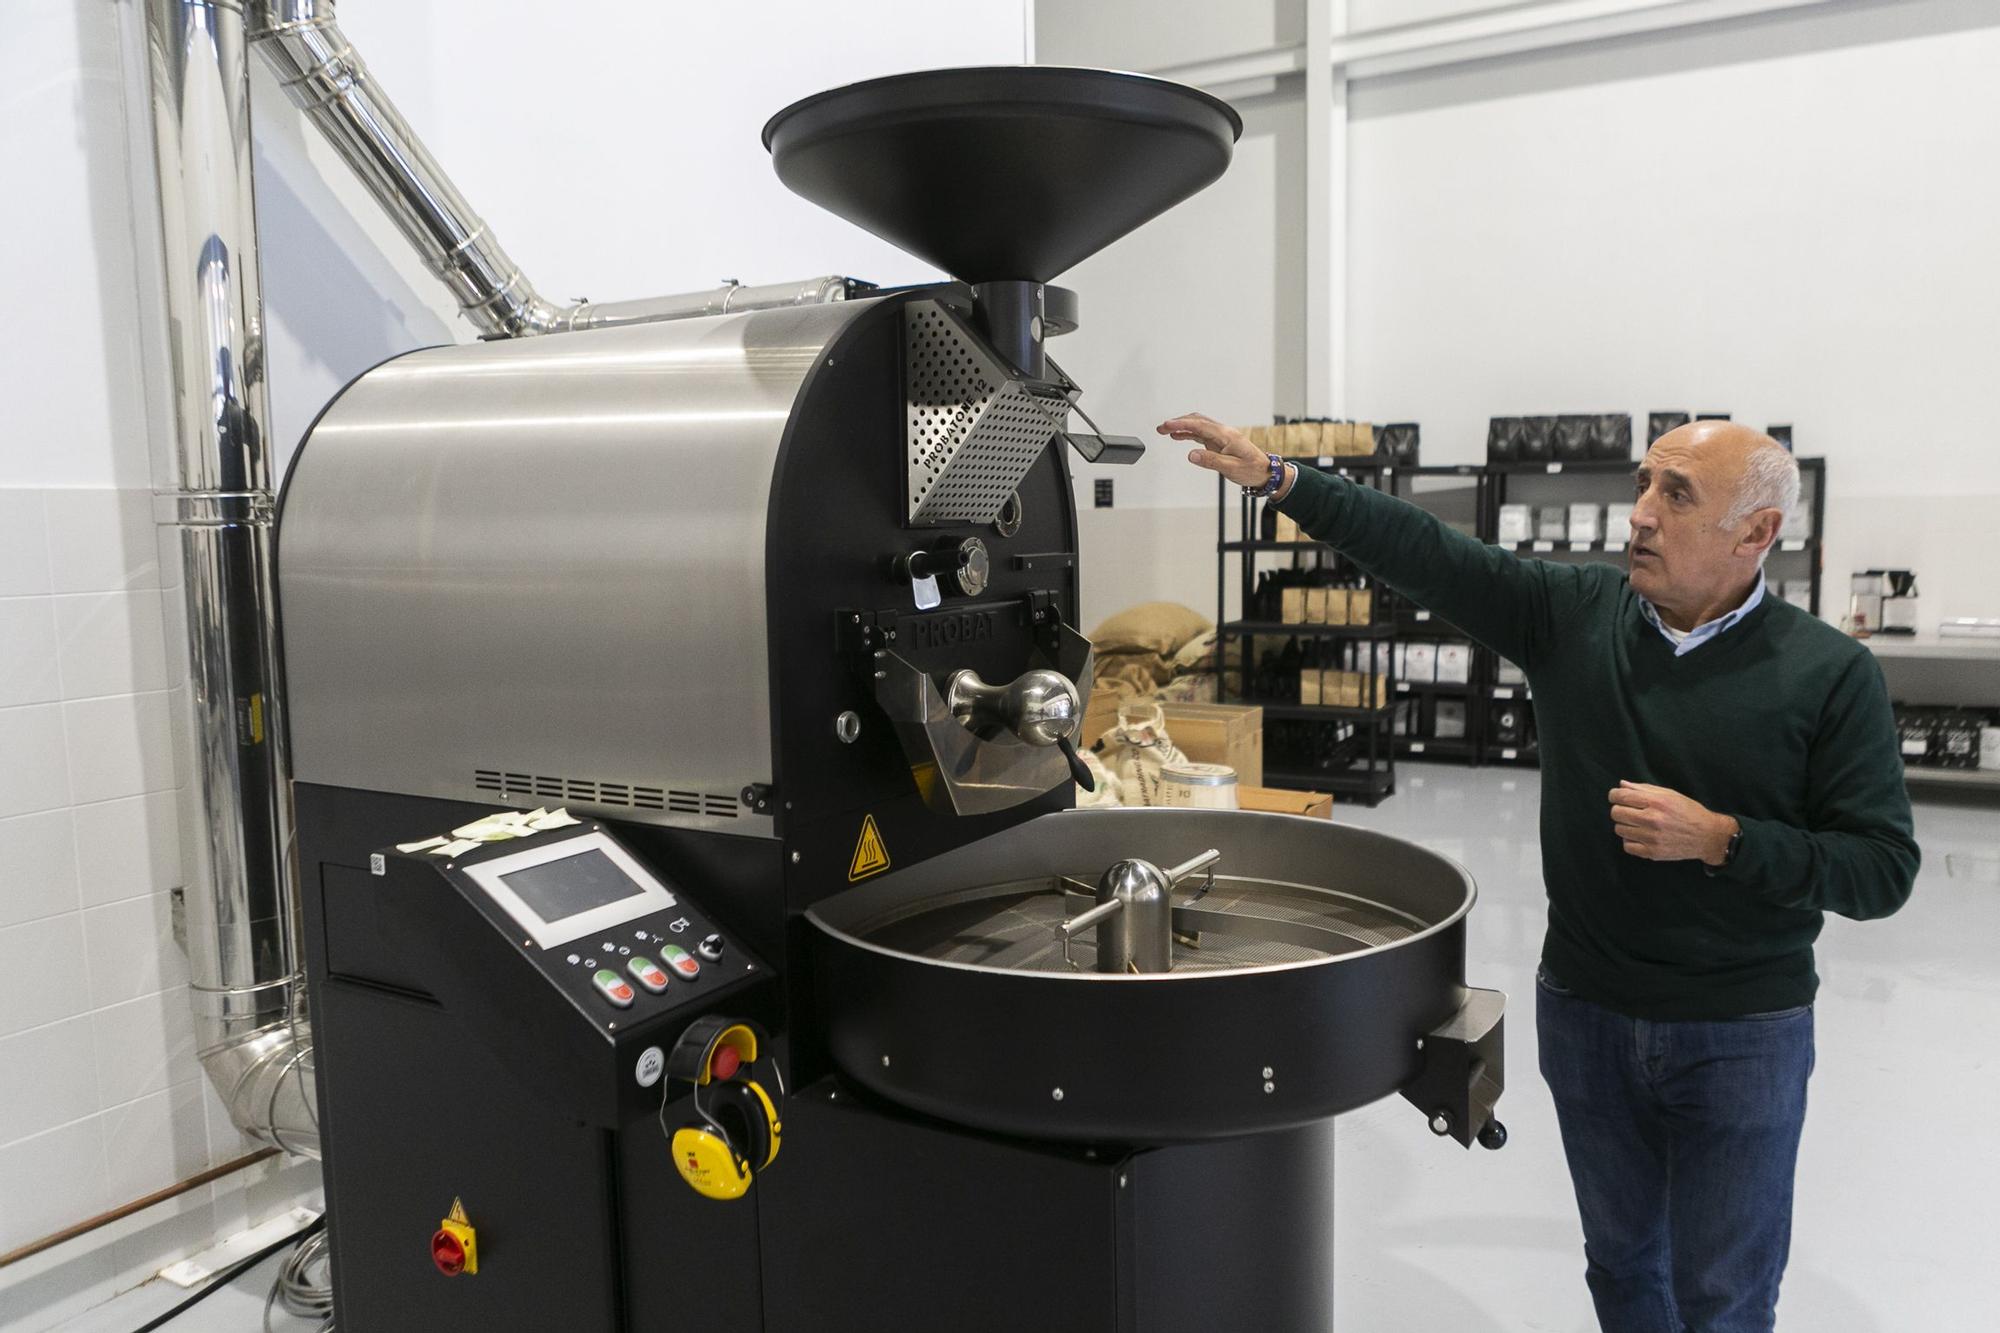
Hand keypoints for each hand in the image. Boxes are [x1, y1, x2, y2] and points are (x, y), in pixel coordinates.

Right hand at [1159, 413, 1271, 488]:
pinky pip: (1201, 433)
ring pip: (1198, 425)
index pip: (1200, 425)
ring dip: (1181, 426)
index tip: (1167, 425)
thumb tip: (1192, 455)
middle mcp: (1223, 432)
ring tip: (1165, 430)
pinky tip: (1178, 436)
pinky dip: (1188, 432)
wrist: (1264, 472)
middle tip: (1161, 428)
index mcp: (1226, 435)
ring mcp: (1221, 436)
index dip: (1182, 424)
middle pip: (1197, 421)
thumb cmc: (1252, 469)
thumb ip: (1211, 461)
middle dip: (1178, 422)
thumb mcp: (1231, 468)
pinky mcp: (1219, 442)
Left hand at [1608, 781, 1736, 864]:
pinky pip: (1627, 846)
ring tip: (1637, 824)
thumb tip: (1622, 785)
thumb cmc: (1689, 812)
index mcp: (1657, 802)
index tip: (1617, 797)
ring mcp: (1652, 838)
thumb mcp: (1670, 794)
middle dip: (1619, 809)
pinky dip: (1630, 841)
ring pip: (1619, 829)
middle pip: (1616, 813)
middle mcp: (1653, 819)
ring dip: (1625, 825)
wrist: (1708, 836)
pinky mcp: (1653, 852)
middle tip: (1629, 810)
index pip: (1621, 796)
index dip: (1615, 795)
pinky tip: (1640, 836)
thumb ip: (1644, 788)